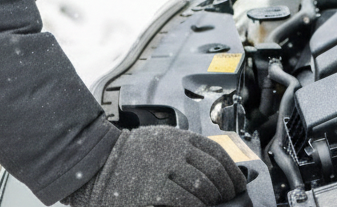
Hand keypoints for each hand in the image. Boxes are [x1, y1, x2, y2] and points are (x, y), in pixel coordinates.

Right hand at [67, 126, 246, 206]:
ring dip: (213, 200)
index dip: (232, 172)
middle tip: (229, 198)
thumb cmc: (129, 154)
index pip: (218, 153)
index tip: (238, 184)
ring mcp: (167, 169)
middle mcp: (176, 150)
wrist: (98, 162)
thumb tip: (212, 169)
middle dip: (227, 188)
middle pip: (214, 171)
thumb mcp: (160, 139)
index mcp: (179, 137)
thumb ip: (184, 149)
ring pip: (204, 187)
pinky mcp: (157, 189)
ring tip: (213, 205)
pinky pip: (188, 201)